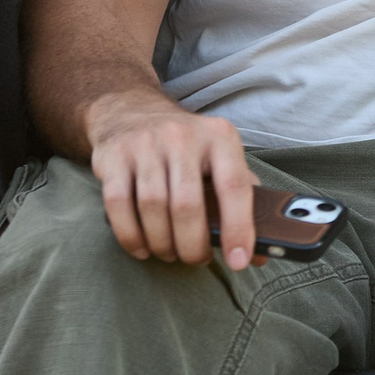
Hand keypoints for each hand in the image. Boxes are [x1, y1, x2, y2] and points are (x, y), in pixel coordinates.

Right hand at [83, 90, 257, 270]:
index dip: (238, 228)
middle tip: (195, 259)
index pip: (235, 186)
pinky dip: (131, 236)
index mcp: (220, 137)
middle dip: (192, 245)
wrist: (132, 112)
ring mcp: (146, 144)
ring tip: (170, 253)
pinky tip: (142, 247)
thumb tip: (259, 254)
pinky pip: (119, 206)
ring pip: (153, 207)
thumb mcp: (221, 158)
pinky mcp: (114, 157)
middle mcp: (183, 136)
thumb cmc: (187, 147)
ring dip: (162, 243)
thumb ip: (242, 199)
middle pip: (188, 205)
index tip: (239, 261)